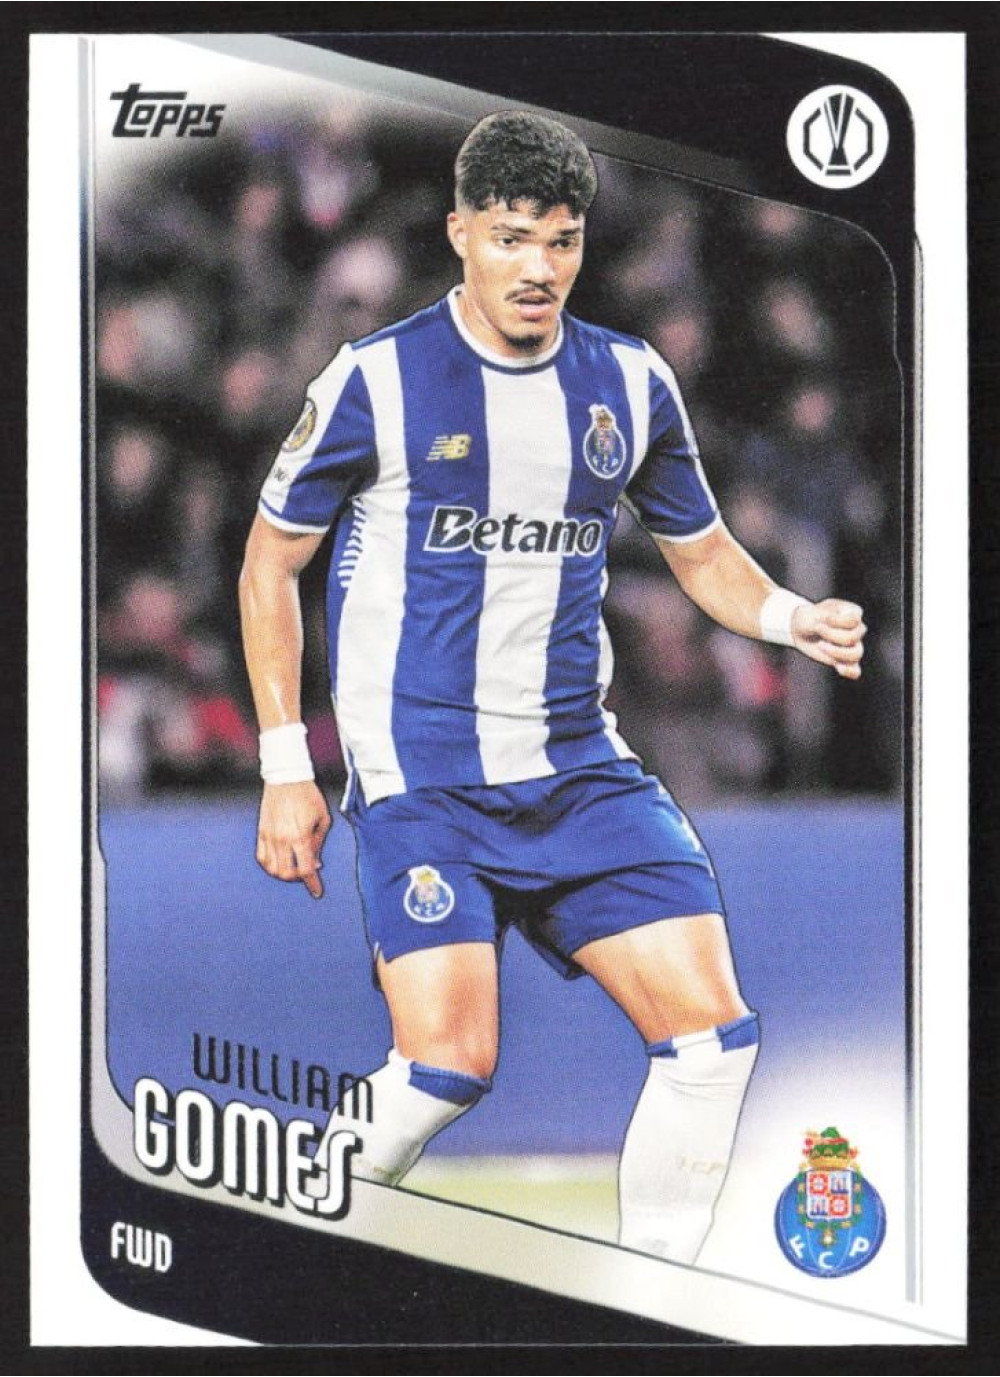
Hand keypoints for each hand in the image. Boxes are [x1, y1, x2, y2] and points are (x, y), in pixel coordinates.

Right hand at [256, 780, 331, 898]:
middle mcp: (282, 839)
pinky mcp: (261, 832)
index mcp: (300, 836)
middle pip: (287, 874)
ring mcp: (269, 836)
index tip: (317, 892)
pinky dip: (270, 866)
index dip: (313, 884)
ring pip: (272, 869)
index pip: (306, 869)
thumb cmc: (308, 796)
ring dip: (284, 874)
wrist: (286, 778)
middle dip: (299, 878)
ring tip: (294, 867)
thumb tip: (316, 863)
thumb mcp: (323, 819)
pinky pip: (262, 857)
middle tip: (307, 872)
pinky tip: (279, 862)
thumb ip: (319, 844)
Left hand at [790, 599, 866, 679]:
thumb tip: (832, 621)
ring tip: (820, 645)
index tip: (824, 620)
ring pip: (856, 654)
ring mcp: (853, 646)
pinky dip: (848, 671)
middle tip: (817, 630)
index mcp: (853, 613)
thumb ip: (825, 616)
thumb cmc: (809, 618)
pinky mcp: (845, 660)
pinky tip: (837, 667)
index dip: (838, 622)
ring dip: (836, 652)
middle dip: (832, 636)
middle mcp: (857, 629)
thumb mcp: (814, 612)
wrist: (800, 630)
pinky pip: (855, 671)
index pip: (854, 620)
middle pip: (853, 637)